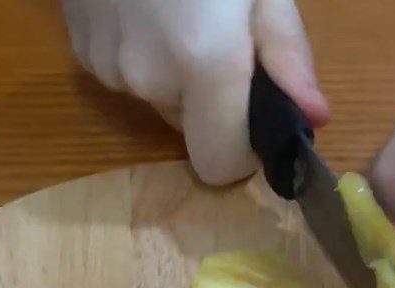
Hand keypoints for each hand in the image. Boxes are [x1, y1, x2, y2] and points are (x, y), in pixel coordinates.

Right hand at [61, 0, 328, 185]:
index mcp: (203, 64)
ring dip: (174, 75)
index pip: (219, 165)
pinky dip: (142, 55)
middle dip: (211, 101)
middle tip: (218, 37)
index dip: (240, 153)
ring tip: (176, 12)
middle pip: (191, 130)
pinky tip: (143, 8)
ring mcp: (106, 66)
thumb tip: (314, 116)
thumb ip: (287, 54)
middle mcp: (149, 79)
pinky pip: (125, 76)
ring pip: (158, 100)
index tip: (251, 117)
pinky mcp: (79, 50)